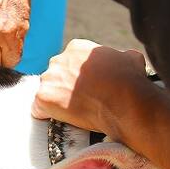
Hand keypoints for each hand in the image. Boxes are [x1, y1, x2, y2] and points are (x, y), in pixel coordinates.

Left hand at [32, 39, 148, 136]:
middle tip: (80, 101)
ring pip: (47, 92)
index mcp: (76, 47)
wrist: (122, 101)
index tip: (86, 87)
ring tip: (73, 113)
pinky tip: (61, 120)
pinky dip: (47, 116)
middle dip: (64, 87)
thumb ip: (120, 56)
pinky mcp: (43, 99)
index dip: (77, 77)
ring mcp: (49, 79)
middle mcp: (58, 59)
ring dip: (56, 102)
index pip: (69, 62)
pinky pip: (38, 110)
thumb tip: (125, 59)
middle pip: (55, 75)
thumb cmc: (128, 80)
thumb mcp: (131, 58)